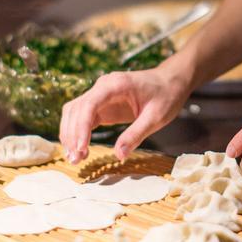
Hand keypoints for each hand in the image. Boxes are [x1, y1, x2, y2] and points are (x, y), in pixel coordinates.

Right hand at [59, 67, 191, 163]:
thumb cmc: (166, 95)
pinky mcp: (101, 105)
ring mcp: (99, 95)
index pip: (89, 104)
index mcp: (115, 84)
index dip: (81, 127)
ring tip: (75, 158)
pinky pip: (82, 118)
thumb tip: (119, 155)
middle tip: (75, 159)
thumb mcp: (156, 117)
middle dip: (72, 135)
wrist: (170, 82)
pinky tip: (80, 150)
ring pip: (74, 113)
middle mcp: (102, 87)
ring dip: (70, 135)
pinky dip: (78, 133)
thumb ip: (136, 134)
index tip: (81, 148)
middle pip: (76, 109)